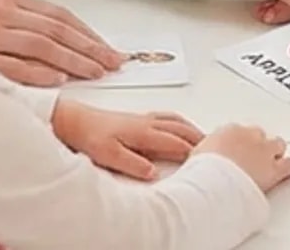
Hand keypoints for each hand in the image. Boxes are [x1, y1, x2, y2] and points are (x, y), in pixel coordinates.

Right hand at [0, 0, 125, 85]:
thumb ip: (12, 8)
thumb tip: (50, 24)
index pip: (57, 15)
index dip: (86, 32)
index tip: (108, 48)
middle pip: (55, 31)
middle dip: (89, 48)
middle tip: (114, 63)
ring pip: (40, 47)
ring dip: (72, 60)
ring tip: (95, 72)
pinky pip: (9, 65)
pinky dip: (35, 72)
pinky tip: (57, 80)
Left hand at [52, 100, 204, 180]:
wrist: (74, 120)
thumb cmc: (90, 136)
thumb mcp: (109, 155)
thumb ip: (133, 163)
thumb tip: (153, 172)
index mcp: (143, 132)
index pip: (175, 142)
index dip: (192, 150)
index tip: (206, 157)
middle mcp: (146, 123)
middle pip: (180, 128)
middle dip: (198, 137)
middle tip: (215, 146)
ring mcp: (142, 118)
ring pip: (174, 120)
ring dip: (190, 127)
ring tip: (202, 135)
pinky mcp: (136, 118)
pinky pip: (166, 116)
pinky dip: (178, 120)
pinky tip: (176, 124)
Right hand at [190, 123, 289, 191]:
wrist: (214, 182)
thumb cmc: (201, 171)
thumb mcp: (195, 157)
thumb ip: (204, 154)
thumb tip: (199, 163)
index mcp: (228, 130)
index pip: (239, 131)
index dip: (239, 143)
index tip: (236, 151)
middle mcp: (249, 136)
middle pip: (259, 135)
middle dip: (257, 145)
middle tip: (253, 156)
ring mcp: (263, 151)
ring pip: (277, 145)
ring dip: (274, 153)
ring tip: (272, 162)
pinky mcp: (274, 169)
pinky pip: (288, 165)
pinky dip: (286, 169)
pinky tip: (284, 173)